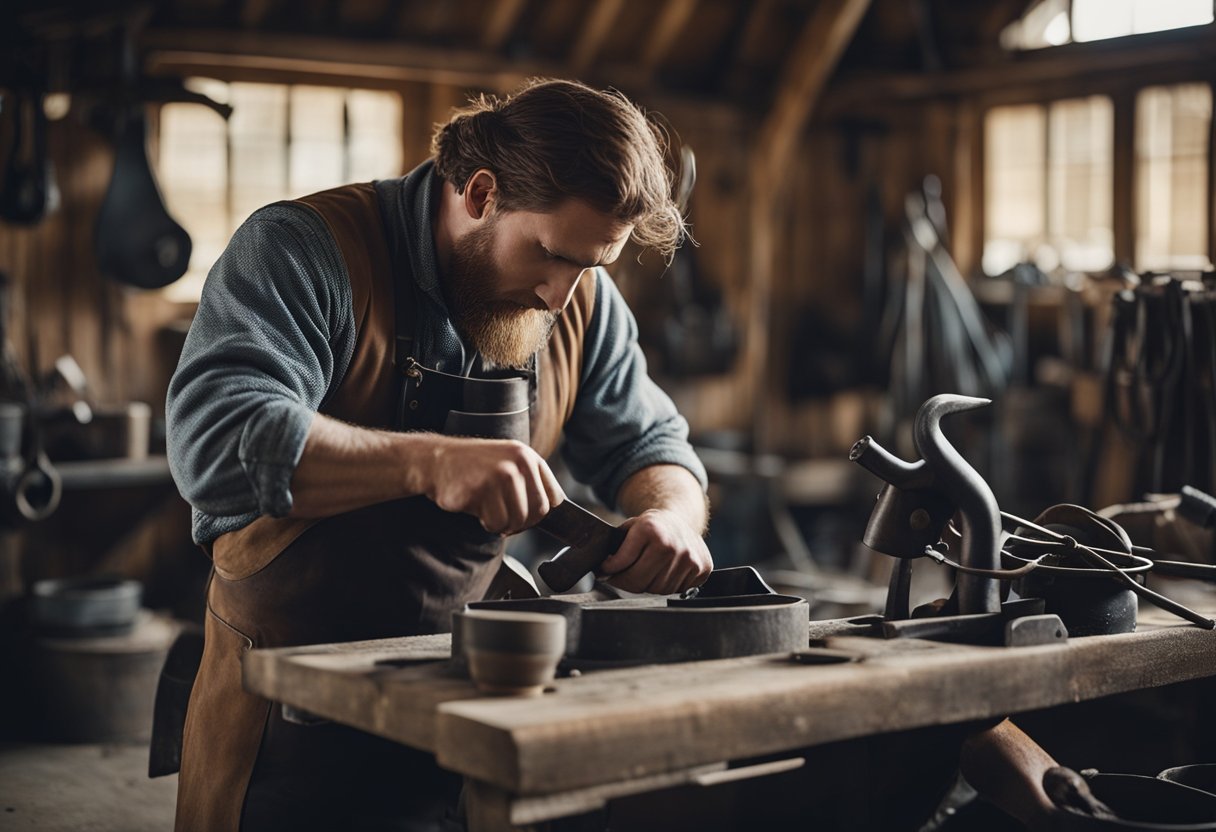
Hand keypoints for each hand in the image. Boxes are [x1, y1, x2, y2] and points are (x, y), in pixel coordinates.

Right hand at [424, 437, 563, 534]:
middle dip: (521, 523)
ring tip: (487, 511)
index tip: (525, 516)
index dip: (540, 513)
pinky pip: (496, 523)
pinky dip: (487, 524)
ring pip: (517, 520)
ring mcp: (501, 475)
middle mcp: (519, 463)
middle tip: (504, 520)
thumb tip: (551, 510)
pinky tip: (476, 510)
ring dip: (502, 524)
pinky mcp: (482, 489)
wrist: (435, 460)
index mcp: (528, 456)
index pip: (554, 497)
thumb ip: (529, 481)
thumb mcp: (507, 462)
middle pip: (538, 512)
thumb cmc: (473, 467)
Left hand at [597, 508, 712, 593]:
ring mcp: (688, 557)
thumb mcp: (631, 527)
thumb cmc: (652, 527)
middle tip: (619, 578)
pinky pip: (676, 591)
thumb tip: (603, 572)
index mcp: (650, 529)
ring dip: (646, 586)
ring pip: (656, 590)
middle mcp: (670, 544)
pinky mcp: (701, 568)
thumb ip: (617, 546)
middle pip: (638, 581)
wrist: (681, 521)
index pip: (622, 562)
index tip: (604, 571)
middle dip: (623, 582)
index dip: (608, 570)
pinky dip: (666, 588)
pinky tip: (662, 575)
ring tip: (643, 575)